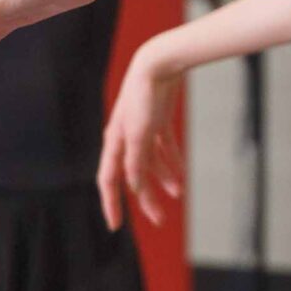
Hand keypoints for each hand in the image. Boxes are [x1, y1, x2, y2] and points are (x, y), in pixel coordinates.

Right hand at [98, 54, 185, 229]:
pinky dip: (172, 163)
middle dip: (146, 199)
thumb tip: (134, 186)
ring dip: (163, 180)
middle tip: (160, 220)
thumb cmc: (144, 96)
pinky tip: (181, 177)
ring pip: (152, 164)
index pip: (109, 180)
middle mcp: (126, 139)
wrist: (159, 64)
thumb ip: (136, 160)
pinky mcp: (158, 122)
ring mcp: (143, 130)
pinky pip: (165, 149)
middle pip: (135, 177)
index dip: (112, 204)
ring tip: (178, 194)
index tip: (115, 226)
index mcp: (115, 143)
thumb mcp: (140, 132)